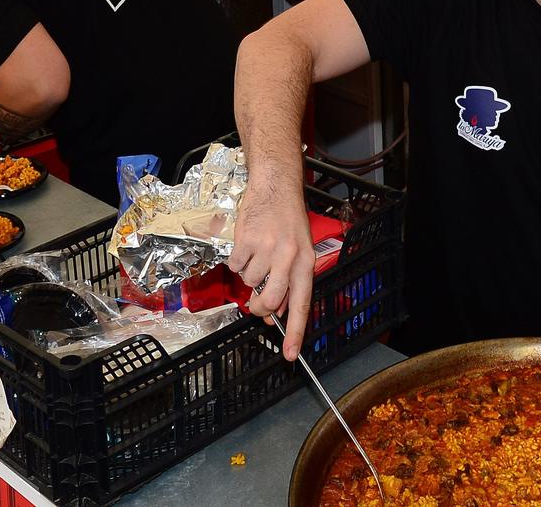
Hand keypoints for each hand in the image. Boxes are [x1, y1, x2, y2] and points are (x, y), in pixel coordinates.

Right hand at [230, 177, 315, 360]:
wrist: (275, 186)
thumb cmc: (288, 220)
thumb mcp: (299, 251)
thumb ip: (289, 282)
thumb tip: (274, 312)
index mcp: (305, 263)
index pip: (302, 305)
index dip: (296, 332)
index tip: (291, 354)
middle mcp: (288, 257)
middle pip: (271, 300)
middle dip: (260, 308)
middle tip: (256, 304)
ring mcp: (266, 249)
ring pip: (249, 282)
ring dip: (249, 274)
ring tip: (257, 254)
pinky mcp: (246, 240)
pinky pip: (235, 265)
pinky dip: (237, 260)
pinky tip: (247, 245)